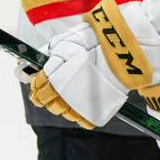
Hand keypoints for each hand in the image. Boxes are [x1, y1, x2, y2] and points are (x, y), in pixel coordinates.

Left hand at [28, 0, 159, 127]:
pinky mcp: (94, 110)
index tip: (40, 83)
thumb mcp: (68, 39)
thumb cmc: (96, 39)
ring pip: (63, 112)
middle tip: (58, 89)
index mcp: (55, 73)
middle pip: (48, 102)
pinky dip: (81, 114)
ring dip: (65, 105)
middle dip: (49, 97)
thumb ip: (51, 53)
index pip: (37, 87)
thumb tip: (35, 65)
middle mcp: (63, 90)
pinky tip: (84, 104)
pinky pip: (81, 120)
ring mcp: (79, 102)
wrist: (124, 46)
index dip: (37, 85)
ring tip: (74, 94)